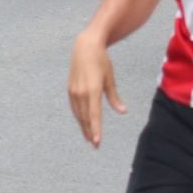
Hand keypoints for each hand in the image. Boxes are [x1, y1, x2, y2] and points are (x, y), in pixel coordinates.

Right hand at [68, 32, 125, 146]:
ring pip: (78, 114)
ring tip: (89, 138)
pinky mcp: (70, 89)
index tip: (97, 142)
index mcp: (92, 90)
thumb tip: (122, 111)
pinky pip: (74, 107)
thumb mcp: (110, 78)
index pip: (94, 115)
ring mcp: (74, 91)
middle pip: (85, 118)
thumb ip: (114, 97)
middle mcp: (81, 92)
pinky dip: (79, 117)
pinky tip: (83, 122)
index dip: (96, 130)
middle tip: (95, 146)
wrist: (85, 46)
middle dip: (90, 132)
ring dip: (83, 127)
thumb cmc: (101, 61)